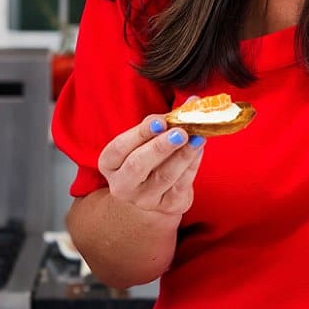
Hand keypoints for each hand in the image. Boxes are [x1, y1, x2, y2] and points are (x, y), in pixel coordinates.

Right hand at [97, 101, 204, 223]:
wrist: (155, 193)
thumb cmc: (148, 158)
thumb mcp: (145, 140)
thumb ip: (162, 122)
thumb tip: (192, 102)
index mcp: (109, 164)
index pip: (119, 148)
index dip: (139, 133)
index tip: (159, 121)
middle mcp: (122, 185)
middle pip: (138, 165)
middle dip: (160, 147)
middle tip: (180, 132)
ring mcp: (144, 199)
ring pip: (164, 176)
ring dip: (183, 154)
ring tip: (197, 137)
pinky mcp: (168, 206)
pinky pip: (182, 184)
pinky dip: (192, 164)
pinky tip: (199, 149)